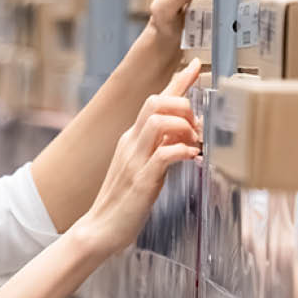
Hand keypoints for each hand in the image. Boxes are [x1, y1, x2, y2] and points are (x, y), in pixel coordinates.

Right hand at [75, 59, 202, 254]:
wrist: (99, 230)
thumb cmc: (123, 203)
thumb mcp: (143, 169)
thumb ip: (159, 150)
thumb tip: (183, 136)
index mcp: (131, 139)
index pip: (155, 101)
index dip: (177, 82)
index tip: (194, 67)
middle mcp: (130, 143)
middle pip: (155, 101)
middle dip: (183, 104)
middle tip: (198, 126)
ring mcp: (133, 160)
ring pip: (158, 121)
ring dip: (184, 126)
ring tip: (195, 144)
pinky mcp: (141, 181)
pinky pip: (164, 154)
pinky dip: (183, 151)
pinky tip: (193, 158)